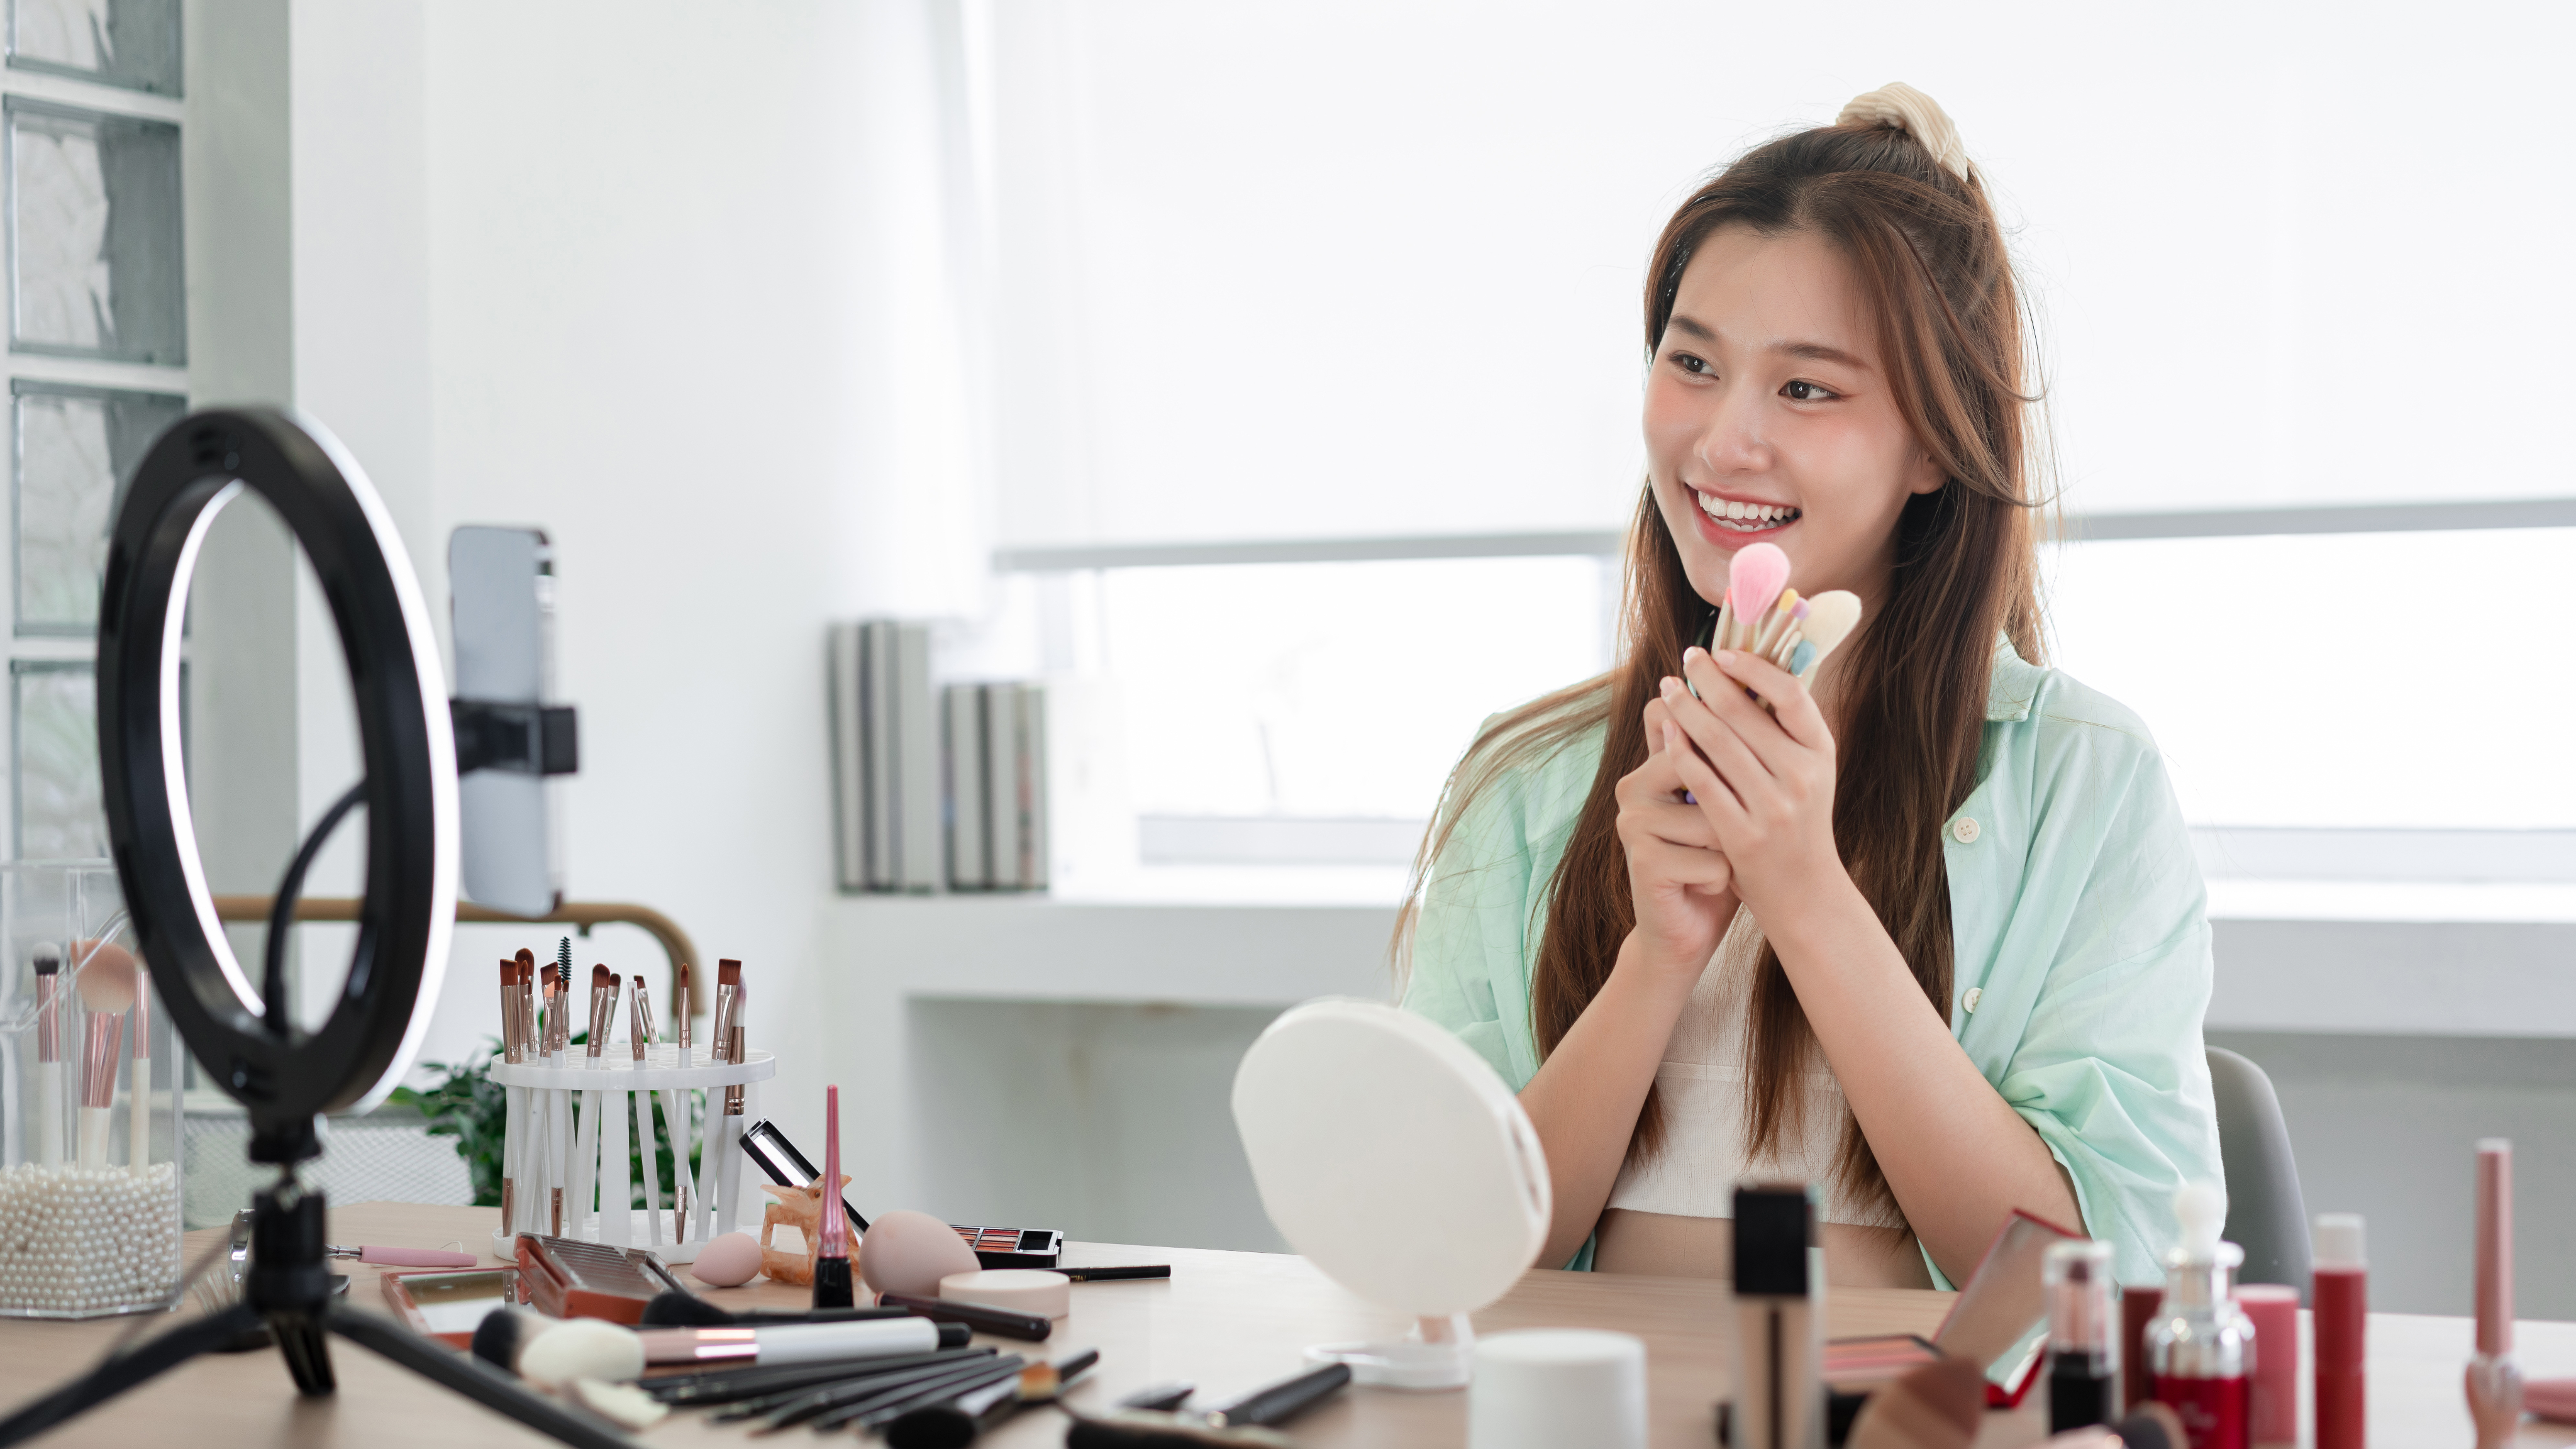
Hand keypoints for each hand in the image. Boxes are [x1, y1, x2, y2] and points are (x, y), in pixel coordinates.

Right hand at [1613, 694, 1738, 978]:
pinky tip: (1703, 888)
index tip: (1740, 750)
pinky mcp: (1643, 862)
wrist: (1684, 929)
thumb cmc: (1712, 860)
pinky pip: (1713, 860)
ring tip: (1713, 861)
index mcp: (1649, 766)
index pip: (1682, 723)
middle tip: (1731, 830)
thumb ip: (1724, 759)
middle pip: (1706, 767)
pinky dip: (1722, 879)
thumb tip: (1753, 700)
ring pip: (1716, 820)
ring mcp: (1633, 824)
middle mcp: (1632, 788)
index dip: (1715, 727)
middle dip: (1734, 803)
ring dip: (1730, 848)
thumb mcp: (1721, 804)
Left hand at [1659, 646, 1845, 915]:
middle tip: (1685, 660)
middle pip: (1744, 713)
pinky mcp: (1743, 834)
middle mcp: (1802, 776)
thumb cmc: (1798, 821)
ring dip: (1686, 709)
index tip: (1724, 653)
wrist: (1805, 892)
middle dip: (1708, 680)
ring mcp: (1773, 807)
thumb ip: (1783, 729)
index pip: (1790, 694)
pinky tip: (1666, 733)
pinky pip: (1703, 782)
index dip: (1754, 668)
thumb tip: (1749, 670)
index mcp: (1821, 752)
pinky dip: (1681, 751)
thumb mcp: (1806, 771)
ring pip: (1718, 742)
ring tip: (1668, 689)